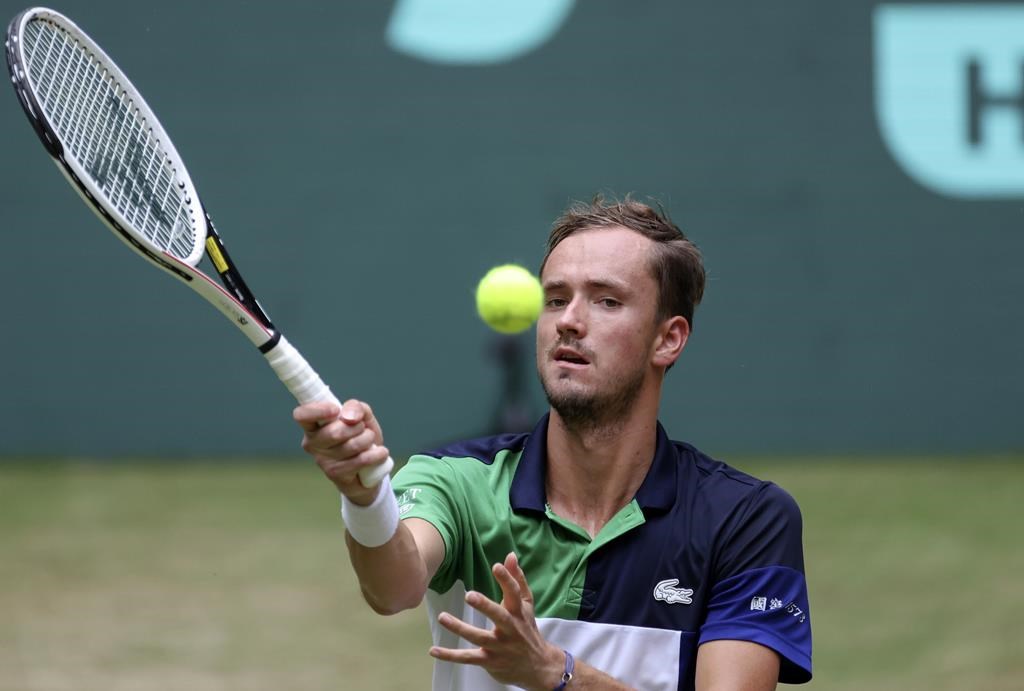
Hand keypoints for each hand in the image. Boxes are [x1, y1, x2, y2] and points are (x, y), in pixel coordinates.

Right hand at [293, 399, 389, 504]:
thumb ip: (355, 407)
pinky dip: (377, 454)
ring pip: (351, 445)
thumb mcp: (361, 416)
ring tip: (369, 440)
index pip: (302, 415)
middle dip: (357, 427)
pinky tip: (381, 453)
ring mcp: (322, 460)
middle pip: (335, 431)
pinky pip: (361, 460)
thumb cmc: (359, 437)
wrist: (368, 469)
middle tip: (362, 428)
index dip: (318, 410)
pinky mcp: (335, 474)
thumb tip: (349, 416)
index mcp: (313, 425)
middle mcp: (312, 443)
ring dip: (368, 439)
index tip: (336, 410)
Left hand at [430, 552, 564, 690]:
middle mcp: (511, 629)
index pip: (514, 593)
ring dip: (460, 628)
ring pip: (479, 637)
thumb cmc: (527, 629)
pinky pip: (468, 658)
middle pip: (498, 616)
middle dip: (485, 606)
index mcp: (518, 612)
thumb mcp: (526, 605)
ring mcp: (499, 646)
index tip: (497, 566)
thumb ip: (518, 580)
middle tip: (469, 595)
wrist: (539, 666)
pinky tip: (434, 650)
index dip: (507, 579)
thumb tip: (510, 555)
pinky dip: (450, 655)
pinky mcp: (489, 661)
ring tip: (442, 617)